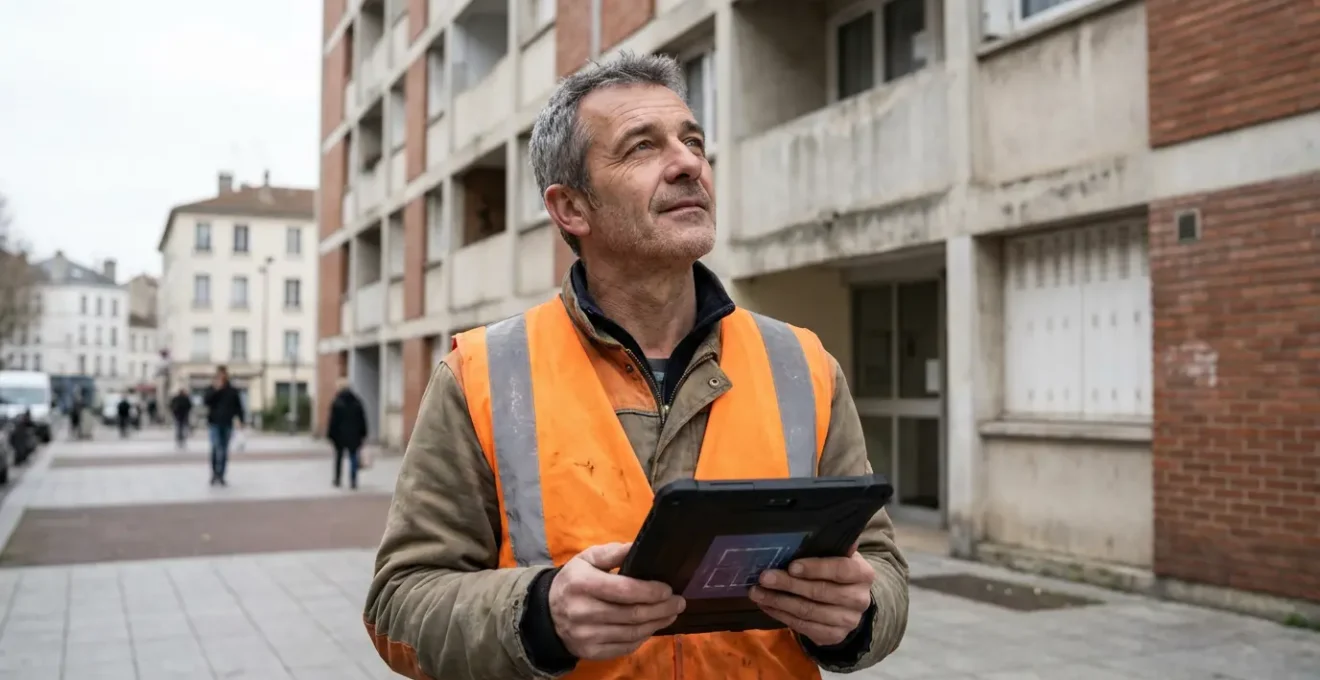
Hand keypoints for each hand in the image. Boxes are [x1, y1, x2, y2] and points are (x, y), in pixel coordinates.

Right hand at [549, 542, 685, 660]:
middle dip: (661, 609)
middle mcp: (583, 612)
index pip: (624, 590)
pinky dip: (643, 638)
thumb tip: (639, 547)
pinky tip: (652, 627)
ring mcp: (586, 636)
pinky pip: (625, 647)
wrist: (547, 613)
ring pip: (632, 633)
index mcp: (582, 584)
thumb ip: (613, 552)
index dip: (650, 590)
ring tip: (671, 614)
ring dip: (657, 624)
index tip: (668, 589)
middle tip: (679, 602)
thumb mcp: (587, 558)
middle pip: (632, 614)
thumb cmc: (573, 581)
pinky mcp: (590, 652)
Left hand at [749, 550, 874, 646]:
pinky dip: (781, 615)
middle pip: (820, 592)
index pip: (840, 570)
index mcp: (863, 574)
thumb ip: (830, 544)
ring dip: (778, 602)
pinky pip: (803, 627)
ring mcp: (847, 621)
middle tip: (764, 577)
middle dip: (788, 585)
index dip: (815, 568)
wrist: (849, 602)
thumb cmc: (837, 570)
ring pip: (808, 612)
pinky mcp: (833, 636)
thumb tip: (817, 526)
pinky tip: (766, 604)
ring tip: (757, 592)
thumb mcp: (838, 554)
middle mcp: (859, 599)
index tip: (791, 566)